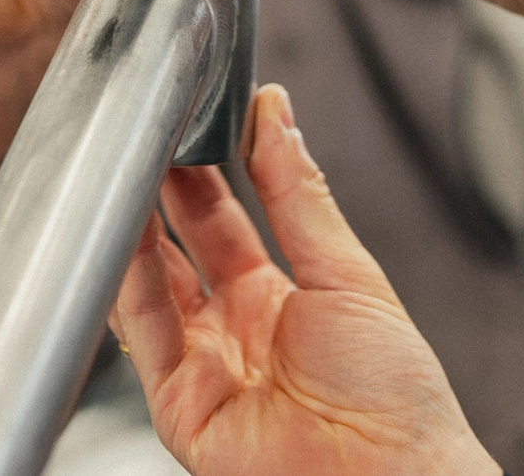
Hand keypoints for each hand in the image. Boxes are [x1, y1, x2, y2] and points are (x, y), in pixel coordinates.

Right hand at [113, 84, 499, 475]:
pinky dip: (128, 283)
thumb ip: (301, 195)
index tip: (198, 118)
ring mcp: (204, 368)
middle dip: (163, 191)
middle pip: (180, 249)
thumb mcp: (348, 273)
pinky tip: (126, 234)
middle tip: (154, 130)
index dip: (207, 173)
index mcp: (279, 300)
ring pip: (148, 288)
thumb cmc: (397, 398)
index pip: (224, 224)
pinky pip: (143, 336)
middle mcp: (233, 332)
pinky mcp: (179, 407)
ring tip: (129, 166)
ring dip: (135, 228)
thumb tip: (278, 116)